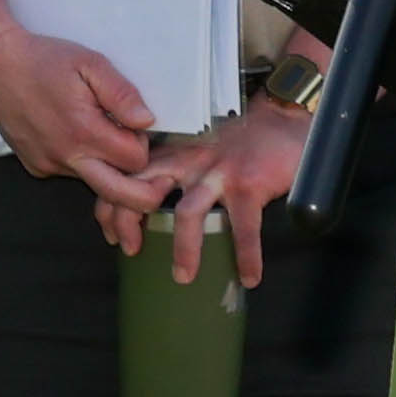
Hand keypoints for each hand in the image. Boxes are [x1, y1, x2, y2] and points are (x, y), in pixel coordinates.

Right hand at [0, 27, 164, 196]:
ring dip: (107, 168)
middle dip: (142, 191)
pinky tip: (73, 134)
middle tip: (158, 178)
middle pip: (119, 195)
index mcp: (84, 133)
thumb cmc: (43, 60)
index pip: (135, 162)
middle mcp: (66, 157)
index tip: (136, 130)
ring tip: (102, 134)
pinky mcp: (36, 167)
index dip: (143, 147)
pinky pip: (71, 174)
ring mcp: (48, 165)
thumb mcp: (90, 63)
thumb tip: (147, 121)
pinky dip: (82, 161)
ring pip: (94, 182)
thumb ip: (121, 94)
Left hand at [100, 98, 315, 291]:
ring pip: (188, 213)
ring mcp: (219, 173)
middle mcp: (189, 162)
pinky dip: (247, 256)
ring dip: (184, 249)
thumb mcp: (199, 149)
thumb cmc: (243, 142)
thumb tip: (158, 207)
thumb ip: (177, 170)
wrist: (284, 120)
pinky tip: (250, 276)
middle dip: (128, 222)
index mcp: (174, 155)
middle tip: (131, 252)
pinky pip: (244, 228)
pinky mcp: (249, 184)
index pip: (127, 178)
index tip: (113, 235)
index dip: (111, 207)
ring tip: (183, 277)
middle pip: (143, 189)